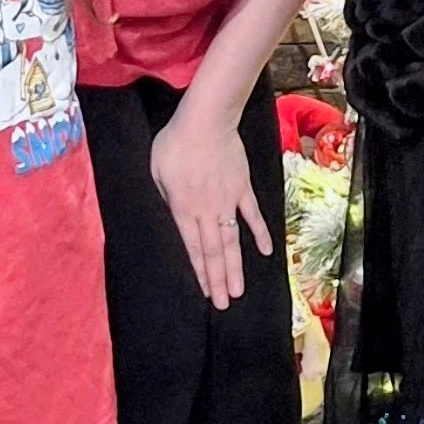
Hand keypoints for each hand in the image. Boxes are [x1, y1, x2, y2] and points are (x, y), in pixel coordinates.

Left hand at [150, 105, 272, 308]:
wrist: (206, 120)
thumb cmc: (175, 143)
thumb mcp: (156, 172)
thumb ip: (165, 199)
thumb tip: (173, 218)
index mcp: (184, 209)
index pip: (192, 249)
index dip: (200, 273)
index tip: (206, 294)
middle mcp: (208, 211)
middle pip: (214, 252)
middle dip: (219, 280)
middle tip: (224, 303)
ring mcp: (228, 201)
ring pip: (232, 240)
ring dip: (236, 266)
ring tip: (239, 290)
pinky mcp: (242, 188)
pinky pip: (252, 215)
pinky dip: (260, 233)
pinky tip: (267, 251)